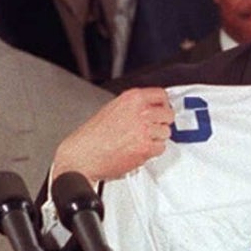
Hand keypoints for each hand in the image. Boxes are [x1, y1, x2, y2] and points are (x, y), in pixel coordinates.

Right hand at [53, 87, 173, 182]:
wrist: (82, 156)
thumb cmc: (91, 137)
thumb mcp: (111, 109)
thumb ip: (132, 107)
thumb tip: (149, 108)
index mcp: (131, 98)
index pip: (161, 95)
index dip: (163, 104)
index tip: (163, 110)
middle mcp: (139, 112)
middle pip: (168, 114)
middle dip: (162, 122)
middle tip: (153, 128)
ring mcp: (143, 130)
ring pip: (165, 133)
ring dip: (156, 138)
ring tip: (141, 140)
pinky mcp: (145, 148)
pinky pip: (160, 148)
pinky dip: (152, 151)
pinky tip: (139, 149)